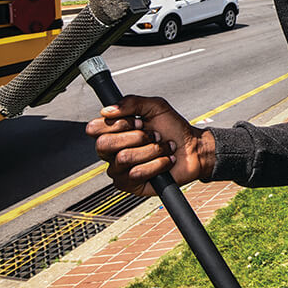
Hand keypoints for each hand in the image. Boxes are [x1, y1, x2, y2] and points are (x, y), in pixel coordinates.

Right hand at [84, 95, 212, 196]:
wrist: (193, 148)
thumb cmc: (173, 128)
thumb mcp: (156, 107)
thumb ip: (132, 102)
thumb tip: (107, 110)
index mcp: (113, 132)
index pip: (94, 129)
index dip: (119, 124)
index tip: (140, 121)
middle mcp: (112, 152)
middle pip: (104, 145)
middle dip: (137, 137)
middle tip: (154, 135)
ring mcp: (119, 170)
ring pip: (123, 158)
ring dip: (151, 150)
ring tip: (163, 147)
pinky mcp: (130, 185)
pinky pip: (136, 174)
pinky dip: (157, 164)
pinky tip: (166, 161)